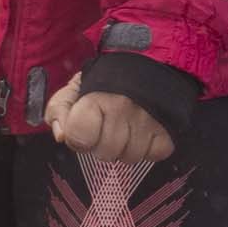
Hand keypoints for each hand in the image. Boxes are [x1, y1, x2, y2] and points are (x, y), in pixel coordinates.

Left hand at [45, 75, 175, 167]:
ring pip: (129, 158)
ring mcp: (148, 122)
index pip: (78, 137)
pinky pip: (154, 156)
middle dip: (101, 146)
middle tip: (106, 129)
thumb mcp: (74, 90)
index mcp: (95, 99)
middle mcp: (123, 110)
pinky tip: (142, 134)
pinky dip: (148, 150)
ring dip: (124, 149)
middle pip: (105, 153)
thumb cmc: (105, 83)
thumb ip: (58, 110)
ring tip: (124, 131)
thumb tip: (61, 136)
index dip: (77, 138)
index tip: (83, 130)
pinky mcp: (168, 131)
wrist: (148, 68)